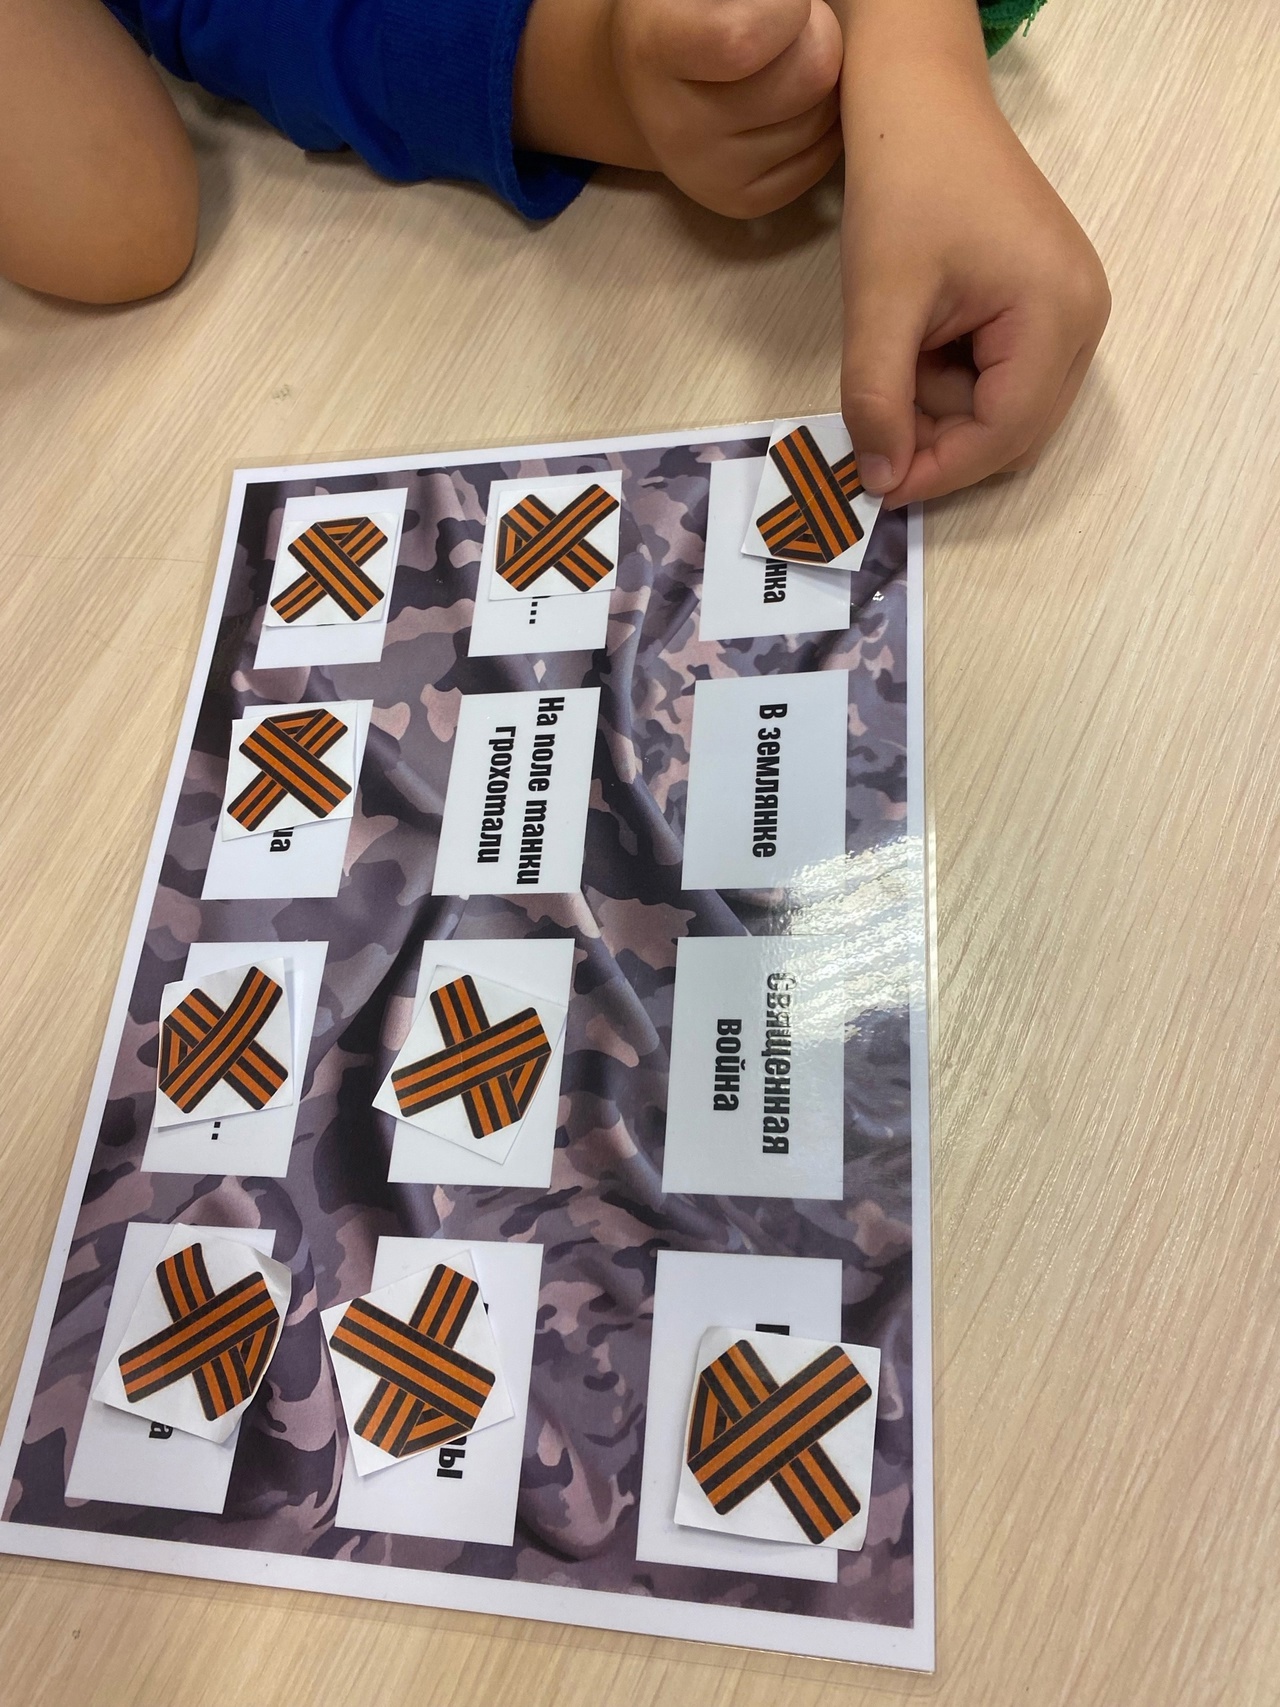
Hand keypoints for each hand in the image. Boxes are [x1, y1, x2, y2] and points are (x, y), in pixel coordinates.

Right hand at [611, 0, 843, 216]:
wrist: (647, 83)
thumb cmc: (688, 10)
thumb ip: (750, 0)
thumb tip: (801, 15)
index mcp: (656, 49)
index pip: (745, 40)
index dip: (790, 13)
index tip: (786, 4)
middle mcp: (676, 125)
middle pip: (810, 76)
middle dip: (819, 38)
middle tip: (791, 29)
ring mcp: (708, 174)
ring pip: (822, 117)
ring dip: (822, 81)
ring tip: (784, 64)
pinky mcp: (739, 202)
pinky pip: (820, 159)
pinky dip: (822, 125)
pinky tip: (791, 102)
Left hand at [837, 7, 1109, 505]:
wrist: (920, 104)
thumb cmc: (905, 185)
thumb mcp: (880, 301)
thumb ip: (879, 397)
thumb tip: (881, 479)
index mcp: (1058, 314)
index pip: (1006, 432)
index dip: (940, 470)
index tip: (877, 486)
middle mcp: (1084, 320)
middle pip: (1014, 430)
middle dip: (942, 441)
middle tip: (875, 432)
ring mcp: (1071, 311)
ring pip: (1005, 409)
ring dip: (942, 409)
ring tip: (894, 355)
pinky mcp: (1046, 304)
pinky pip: (1002, 375)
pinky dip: (951, 381)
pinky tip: (916, 342)